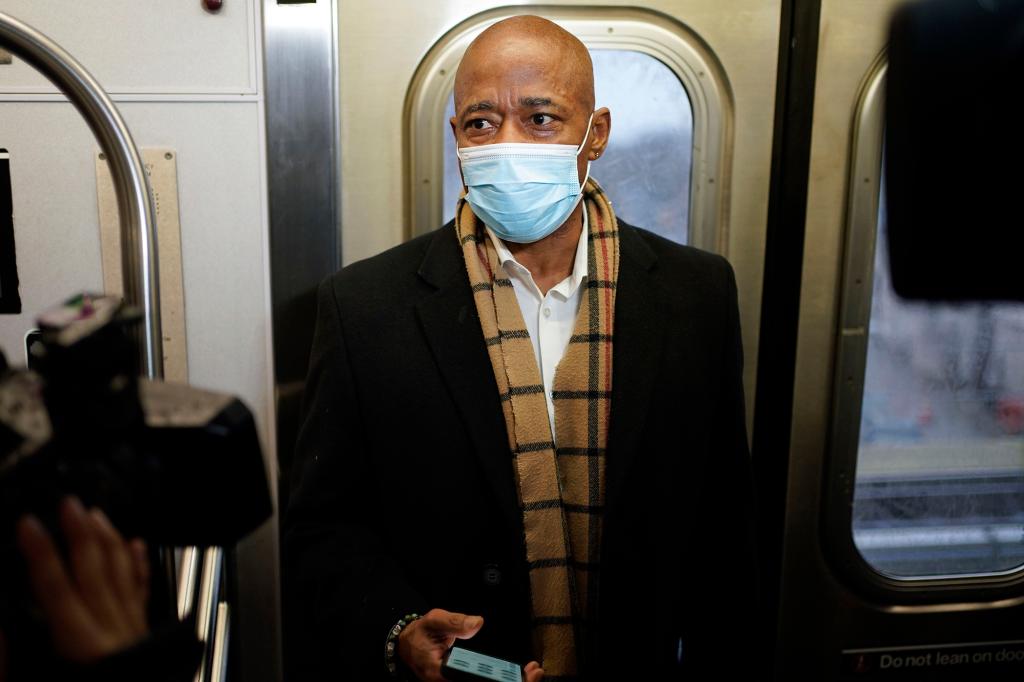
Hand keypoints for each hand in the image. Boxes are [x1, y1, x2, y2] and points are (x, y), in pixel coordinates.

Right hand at [15, 497, 149, 662]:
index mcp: (80, 646)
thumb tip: (1, 628)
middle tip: (69, 504)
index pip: (55, 589)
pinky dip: (140, 565)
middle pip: (94, 572)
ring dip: (109, 541)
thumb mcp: (40, 681)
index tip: (28, 524)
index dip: (41, 554)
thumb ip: (14, 660)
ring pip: (123, 575)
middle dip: (79, 535)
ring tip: (97, 515)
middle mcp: (110, 631)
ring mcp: (131, 631)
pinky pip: (144, 593)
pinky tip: (137, 545)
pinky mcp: (145, 638)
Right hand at [397, 608, 542, 681]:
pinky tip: (521, 674)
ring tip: (532, 673)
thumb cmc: (421, 634)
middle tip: (534, 673)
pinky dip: (502, 680)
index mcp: (440, 674)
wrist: (408, 646)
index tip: (516, 675)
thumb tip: (477, 623)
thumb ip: (455, 622)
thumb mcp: (434, 620)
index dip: (494, 681)